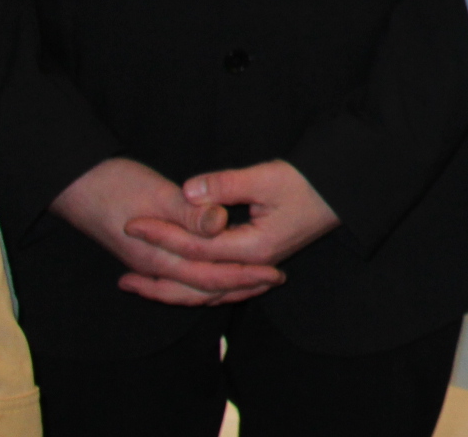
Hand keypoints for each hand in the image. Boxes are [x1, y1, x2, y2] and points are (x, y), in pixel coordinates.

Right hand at [52, 157, 284, 305]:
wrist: (76, 184)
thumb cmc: (115, 184)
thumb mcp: (156, 193)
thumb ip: (188, 212)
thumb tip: (218, 223)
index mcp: (159, 256)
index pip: (210, 277)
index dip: (245, 276)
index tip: (276, 272)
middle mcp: (154, 266)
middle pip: (203, 289)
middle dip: (241, 286)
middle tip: (275, 279)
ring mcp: (148, 263)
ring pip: (191, 287)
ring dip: (223, 287)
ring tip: (253, 283)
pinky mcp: (145, 254)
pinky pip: (179, 277)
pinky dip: (201, 280)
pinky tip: (214, 272)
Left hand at [140, 160, 339, 289]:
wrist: (344, 190)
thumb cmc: (311, 182)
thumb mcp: (268, 177)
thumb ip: (225, 186)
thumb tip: (188, 191)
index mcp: (254, 247)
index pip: (197, 248)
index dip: (163, 235)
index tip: (133, 223)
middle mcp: (254, 264)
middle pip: (198, 283)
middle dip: (159, 278)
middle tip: (123, 274)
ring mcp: (257, 266)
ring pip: (208, 291)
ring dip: (173, 290)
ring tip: (141, 286)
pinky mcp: (258, 261)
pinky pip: (219, 285)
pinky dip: (195, 288)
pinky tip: (179, 284)